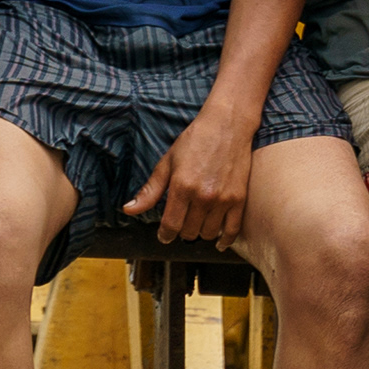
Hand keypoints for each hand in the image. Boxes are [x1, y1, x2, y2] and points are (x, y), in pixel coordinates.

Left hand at [125, 103, 255, 244]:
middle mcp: (203, 196)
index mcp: (182, 187)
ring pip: (208, 233)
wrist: (227, 125)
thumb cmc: (196, 140)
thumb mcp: (167, 162)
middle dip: (182, 231)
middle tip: (182, 223)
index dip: (165, 235)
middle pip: (189, 232)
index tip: (164, 235)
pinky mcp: (239, 199)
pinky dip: (225, 240)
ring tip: (197, 223)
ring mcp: (223, 199)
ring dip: (200, 232)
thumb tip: (129, 210)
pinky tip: (219, 242)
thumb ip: (150, 190)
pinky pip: (232, 230)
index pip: (170, 226)